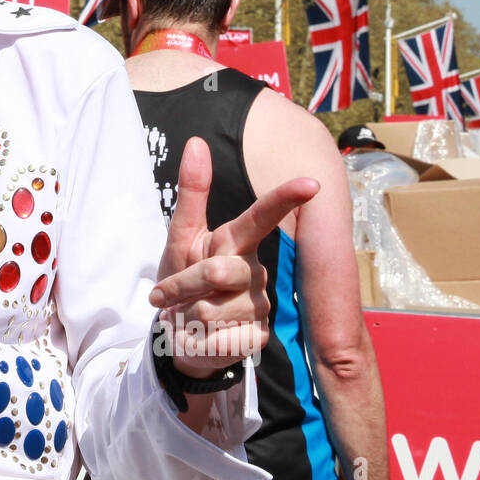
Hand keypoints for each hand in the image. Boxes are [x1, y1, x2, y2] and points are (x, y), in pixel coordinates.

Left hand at [150, 138, 319, 376]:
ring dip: (187, 313)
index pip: (262, 216)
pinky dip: (197, 338)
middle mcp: (255, 271)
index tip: (311, 183)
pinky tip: (204, 335)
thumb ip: (192, 193)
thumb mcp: (180, 237)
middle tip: (168, 295)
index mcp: (237, 242)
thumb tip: (196, 141)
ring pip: (213, 307)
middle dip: (182, 284)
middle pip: (216, 271)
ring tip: (190, 315)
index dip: (285, 199)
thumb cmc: (181, 281)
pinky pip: (219, 336)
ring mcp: (260, 306)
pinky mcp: (257, 337)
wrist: (179, 333)